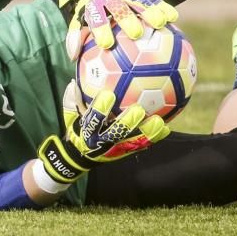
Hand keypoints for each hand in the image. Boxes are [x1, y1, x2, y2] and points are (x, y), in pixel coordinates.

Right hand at [36, 84, 169, 184]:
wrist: (80, 155)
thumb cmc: (77, 127)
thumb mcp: (70, 114)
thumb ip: (73, 98)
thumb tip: (75, 79)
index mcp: (88, 131)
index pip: (93, 120)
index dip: (100, 109)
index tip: (108, 94)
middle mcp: (103, 142)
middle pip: (116, 133)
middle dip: (127, 122)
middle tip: (138, 109)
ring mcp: (116, 148)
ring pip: (133, 141)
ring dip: (147, 132)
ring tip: (159, 122)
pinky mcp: (126, 151)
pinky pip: (142, 145)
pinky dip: (154, 137)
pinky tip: (166, 128)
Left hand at [55, 0, 178, 58]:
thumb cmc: (86, 14)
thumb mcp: (76, 22)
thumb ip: (75, 37)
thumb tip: (73, 56)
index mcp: (94, 7)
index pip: (96, 17)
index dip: (101, 29)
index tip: (106, 44)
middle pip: (119, 8)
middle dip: (127, 19)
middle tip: (136, 33)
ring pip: (138, 2)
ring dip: (150, 11)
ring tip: (160, 23)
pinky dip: (162, 6)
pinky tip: (174, 17)